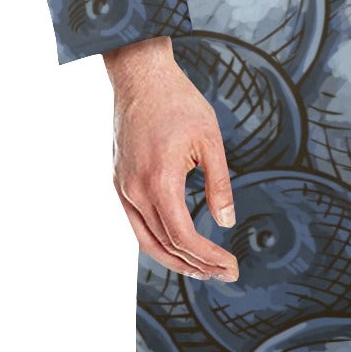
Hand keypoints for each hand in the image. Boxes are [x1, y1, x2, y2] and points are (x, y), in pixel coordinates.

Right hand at [103, 37, 237, 281]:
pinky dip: (157, 240)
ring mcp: (122, 187)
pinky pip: (137, 222)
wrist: (140, 76)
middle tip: (224, 275)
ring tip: (203, 270)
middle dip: (195, 267)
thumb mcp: (210, 140)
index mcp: (158, 181)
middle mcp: (134, 190)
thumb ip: (219, 184)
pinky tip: (177, 245)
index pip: (183, 237)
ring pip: (145, 240)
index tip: (231, 267)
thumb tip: (227, 220)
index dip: (208, 257)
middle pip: (163, 246)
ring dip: (174, 259)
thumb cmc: (178, 102)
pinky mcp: (119, 181)